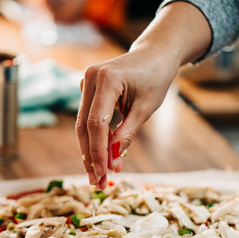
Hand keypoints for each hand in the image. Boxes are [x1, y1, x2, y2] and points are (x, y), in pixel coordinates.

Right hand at [76, 48, 177, 187]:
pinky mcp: (87, 89)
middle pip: (84, 126)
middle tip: (98, 183)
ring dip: (91, 151)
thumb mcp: (145, 109)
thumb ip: (126, 134)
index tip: (103, 175)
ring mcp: (85, 82)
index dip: (98, 152)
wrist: (154, 54)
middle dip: (91, 157)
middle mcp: (90, 78)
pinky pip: (87, 119)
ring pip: (83, 125)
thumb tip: (111, 163)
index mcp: (107, 79)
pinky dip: (94, 139)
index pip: (97, 123)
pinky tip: (99, 159)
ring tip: (99, 177)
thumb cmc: (155, 78)